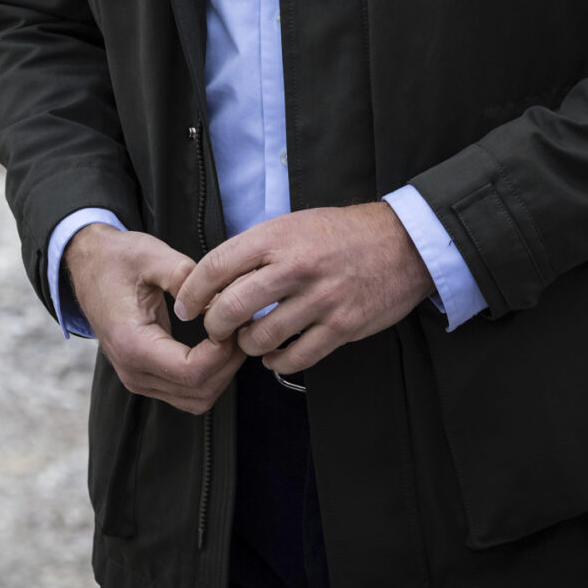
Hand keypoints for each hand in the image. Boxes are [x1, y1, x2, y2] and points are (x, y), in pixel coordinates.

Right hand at [66, 224, 241, 413]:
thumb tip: (220, 300)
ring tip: (231, 335)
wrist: (88, 266)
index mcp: (132, 344)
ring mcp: (138, 379)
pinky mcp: (146, 377)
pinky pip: (187, 392)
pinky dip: (209, 375)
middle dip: (228, 362)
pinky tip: (216, 344)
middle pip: (199, 392)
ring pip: (197, 399)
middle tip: (240, 326)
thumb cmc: (117, 260)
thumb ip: (185, 276)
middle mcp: (133, 371)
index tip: (234, 322)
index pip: (192, 372)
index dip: (223, 353)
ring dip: (222, 372)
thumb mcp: (151, 256)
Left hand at [173, 202, 433, 374]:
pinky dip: (278, 363)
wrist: (402, 244)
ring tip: (249, 340)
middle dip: (214, 325)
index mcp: (276, 237)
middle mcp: (295, 267)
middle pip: (232, 307)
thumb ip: (256, 250)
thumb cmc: (340, 233)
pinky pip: (297, 357)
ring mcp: (320, 299)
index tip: (185, 307)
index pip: (216, 266)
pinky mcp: (342, 326)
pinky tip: (274, 357)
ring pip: (261, 337)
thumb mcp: (291, 225)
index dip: (193, 292)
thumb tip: (216, 278)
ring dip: (247, 345)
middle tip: (213, 330)